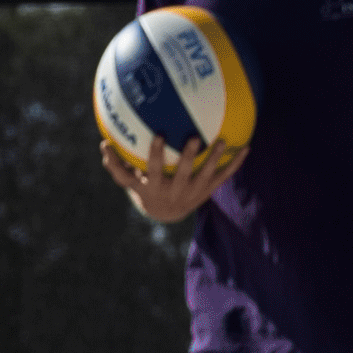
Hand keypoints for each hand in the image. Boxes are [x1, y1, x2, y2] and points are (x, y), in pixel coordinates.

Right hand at [101, 135, 241, 222]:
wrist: (165, 215)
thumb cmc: (146, 187)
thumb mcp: (132, 179)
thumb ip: (121, 162)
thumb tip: (105, 139)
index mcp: (147, 188)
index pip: (142, 175)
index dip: (152, 157)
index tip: (154, 136)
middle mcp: (169, 193)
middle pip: (178, 176)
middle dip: (186, 158)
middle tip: (193, 137)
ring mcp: (189, 194)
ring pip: (203, 177)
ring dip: (213, 159)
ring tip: (221, 141)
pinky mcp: (205, 193)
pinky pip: (222, 178)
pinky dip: (234, 164)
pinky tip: (247, 147)